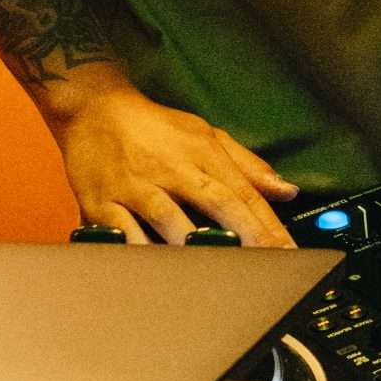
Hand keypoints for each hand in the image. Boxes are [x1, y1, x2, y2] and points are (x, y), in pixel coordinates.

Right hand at [51, 85, 298, 245]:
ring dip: (192, 244)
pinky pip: (120, 228)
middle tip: (265, 264)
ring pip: (168, 216)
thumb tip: (288, 191)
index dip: (267, 224)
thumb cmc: (155, 127)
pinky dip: (136, 247)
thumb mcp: (206, 135)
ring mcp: (135, 186)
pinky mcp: (101, 201)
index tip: (287, 251)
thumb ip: (248, 166)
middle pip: (214, 202)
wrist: (93, 108)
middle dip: (244, 235)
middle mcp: (171, 170)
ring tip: (214, 272)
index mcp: (202, 154)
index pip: (243, 193)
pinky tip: (151, 266)